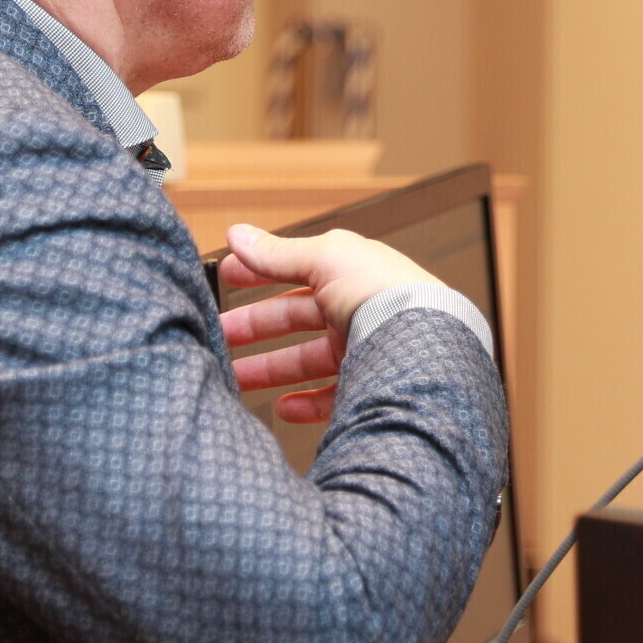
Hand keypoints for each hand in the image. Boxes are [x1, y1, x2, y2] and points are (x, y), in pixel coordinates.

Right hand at [218, 223, 440, 422]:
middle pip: (297, 316)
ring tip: (235, 377)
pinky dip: (305, 402)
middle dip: (256, 324)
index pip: (296, 268)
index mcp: (349, 271)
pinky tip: (283, 408)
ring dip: (270, 367)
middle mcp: (358, 307)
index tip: (226, 278)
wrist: (422, 343)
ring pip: (307, 358)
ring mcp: (366, 347)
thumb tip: (237, 234)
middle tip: (219, 334)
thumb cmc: (382, 292)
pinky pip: (333, 397)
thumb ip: (277, 253)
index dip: (261, 272)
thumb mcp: (323, 259)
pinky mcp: (371, 385)